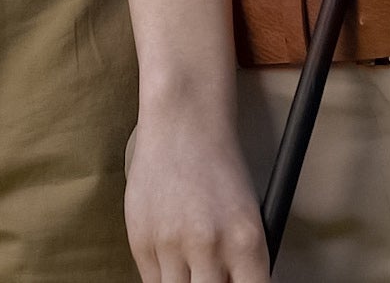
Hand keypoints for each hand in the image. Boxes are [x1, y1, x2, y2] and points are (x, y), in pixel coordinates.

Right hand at [125, 112, 270, 282]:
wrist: (182, 122)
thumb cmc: (220, 167)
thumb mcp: (248, 216)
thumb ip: (242, 263)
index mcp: (246, 241)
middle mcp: (209, 246)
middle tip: (212, 276)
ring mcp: (171, 244)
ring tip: (193, 266)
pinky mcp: (140, 240)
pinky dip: (165, 277)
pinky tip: (173, 257)